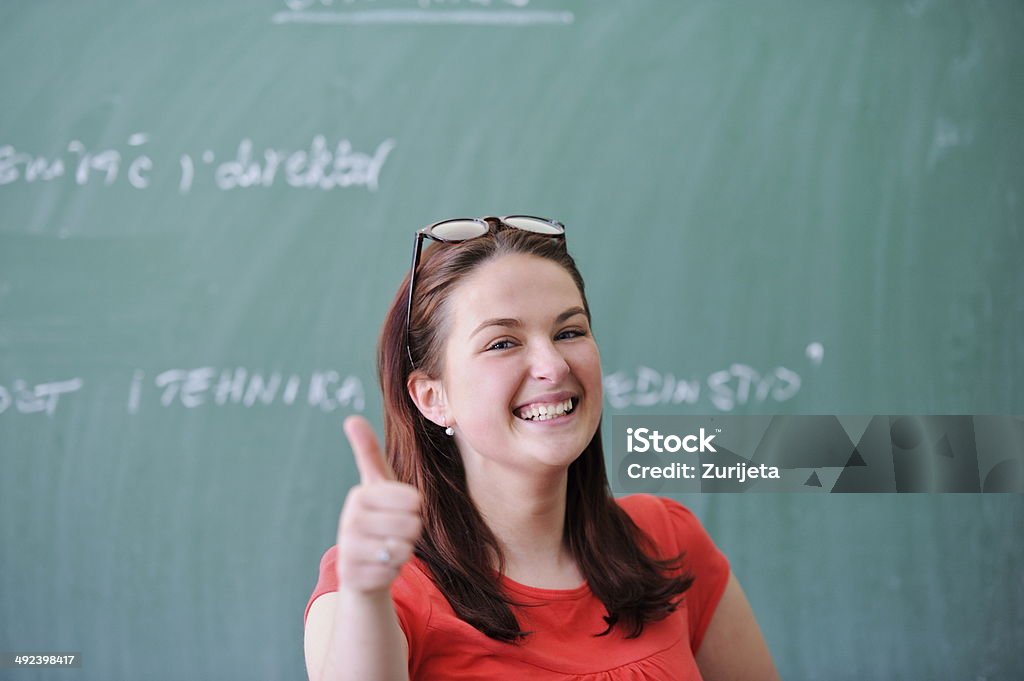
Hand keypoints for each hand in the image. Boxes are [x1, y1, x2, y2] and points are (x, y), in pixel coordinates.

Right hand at [336, 415, 423, 594]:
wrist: (360, 565)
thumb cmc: (377, 518)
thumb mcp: (377, 485)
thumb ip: (368, 452)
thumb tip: (351, 418)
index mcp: (360, 495)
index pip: (414, 500)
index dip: (415, 509)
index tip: (398, 510)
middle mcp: (350, 521)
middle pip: (412, 525)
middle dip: (411, 532)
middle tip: (394, 533)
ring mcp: (349, 550)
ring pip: (404, 549)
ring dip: (403, 552)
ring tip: (386, 548)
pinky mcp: (354, 577)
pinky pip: (394, 572)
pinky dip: (393, 571)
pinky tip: (380, 567)